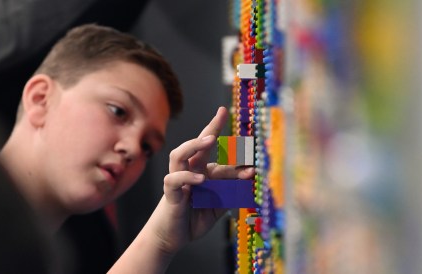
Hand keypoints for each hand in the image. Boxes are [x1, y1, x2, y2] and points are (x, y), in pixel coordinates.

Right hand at [154, 106, 254, 253]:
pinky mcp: (171, 193)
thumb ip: (232, 190)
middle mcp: (189, 171)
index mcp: (201, 170)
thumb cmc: (195, 217)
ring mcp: (178, 180)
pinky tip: (201, 179)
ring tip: (209, 141)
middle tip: (221, 115)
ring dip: (193, 146)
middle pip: (195, 145)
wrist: (175, 237)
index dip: (214, 127)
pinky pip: (175, 179)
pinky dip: (187, 177)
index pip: (210, 148)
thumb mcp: (220, 203)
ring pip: (179, 155)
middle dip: (208, 129)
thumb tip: (251, 175)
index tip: (223, 110)